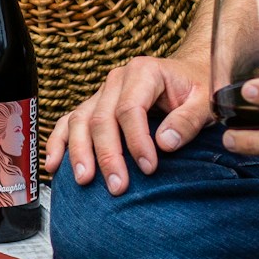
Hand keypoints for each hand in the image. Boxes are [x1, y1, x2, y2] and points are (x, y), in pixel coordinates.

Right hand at [46, 54, 212, 194]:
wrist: (189, 75)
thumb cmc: (197, 89)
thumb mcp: (205, 101)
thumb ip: (188, 120)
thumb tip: (165, 143)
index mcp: (143, 72)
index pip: (130, 109)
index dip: (137, 141)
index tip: (149, 168)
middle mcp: (116, 80)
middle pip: (101, 119)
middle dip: (108, 155)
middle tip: (118, 186)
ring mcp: (101, 94)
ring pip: (80, 122)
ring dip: (79, 153)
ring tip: (84, 180)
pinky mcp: (93, 107)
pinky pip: (69, 123)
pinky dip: (58, 143)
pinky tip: (53, 165)